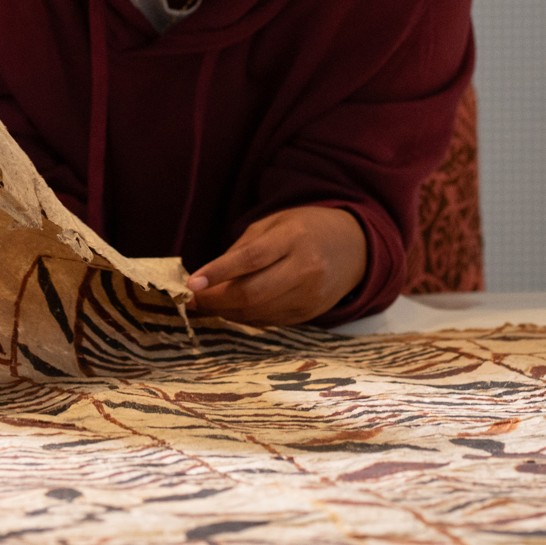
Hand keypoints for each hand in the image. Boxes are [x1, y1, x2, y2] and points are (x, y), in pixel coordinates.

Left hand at [186, 206, 366, 325]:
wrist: (353, 247)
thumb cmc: (304, 228)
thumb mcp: (273, 223)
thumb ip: (243, 247)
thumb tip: (209, 276)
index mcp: (294, 239)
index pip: (251, 259)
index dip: (219, 272)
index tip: (192, 284)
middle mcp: (305, 270)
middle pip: (253, 293)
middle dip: (216, 300)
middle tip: (191, 299)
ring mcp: (310, 296)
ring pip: (259, 312)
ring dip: (226, 312)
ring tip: (205, 305)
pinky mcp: (310, 314)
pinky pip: (270, 321)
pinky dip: (245, 318)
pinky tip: (230, 310)